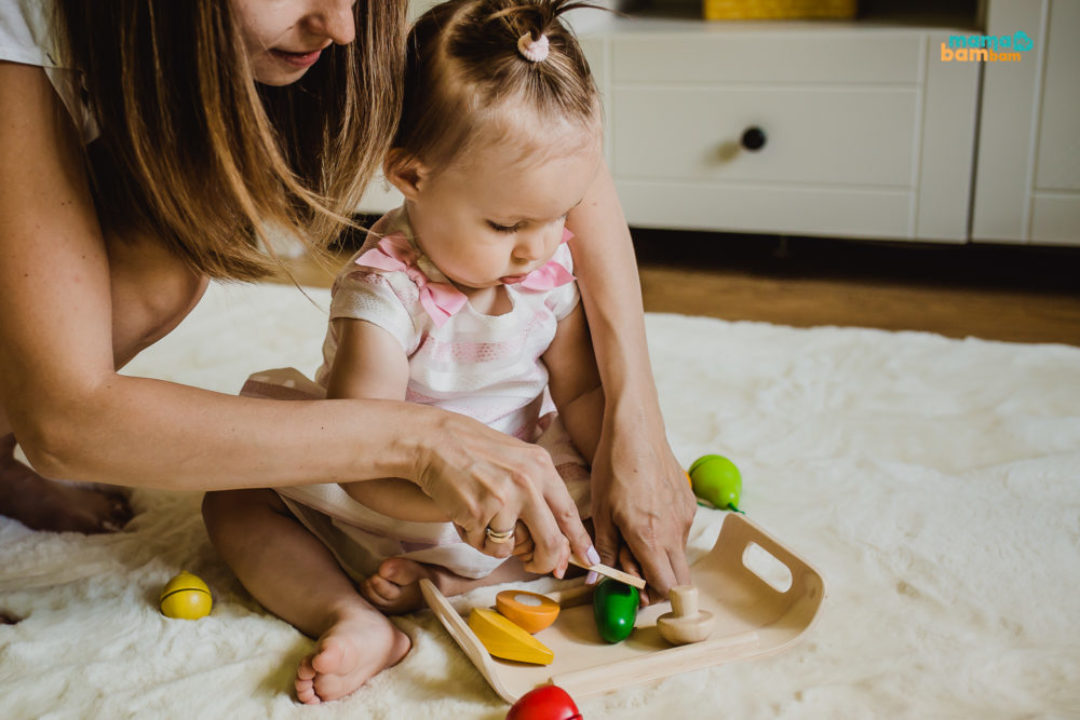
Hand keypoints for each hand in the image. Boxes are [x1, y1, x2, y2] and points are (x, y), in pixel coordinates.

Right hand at [412, 407, 596, 577]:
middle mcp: (528, 483)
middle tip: (535, 564)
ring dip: (499, 545)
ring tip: (484, 519)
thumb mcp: (518, 461)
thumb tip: (557, 539)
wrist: (436, 442)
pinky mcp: (478, 514)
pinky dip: (476, 539)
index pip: (569, 514)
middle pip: (550, 542)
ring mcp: (503, 500)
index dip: (579, 543)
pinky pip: (486, 547)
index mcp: (542, 467)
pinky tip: (468, 517)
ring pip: (514, 549)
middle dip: (546, 562)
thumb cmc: (476, 452)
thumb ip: (540, 494)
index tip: (589, 562)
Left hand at [590, 405, 695, 602]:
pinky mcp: (689, 502)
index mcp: (650, 539)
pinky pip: (680, 531)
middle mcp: (674, 532)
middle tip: (635, 572)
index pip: (665, 588)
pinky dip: (666, 535)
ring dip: (661, 557)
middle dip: (659, 583)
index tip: (635, 591)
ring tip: (634, 536)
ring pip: (679, 554)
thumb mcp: (601, 511)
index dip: (652, 596)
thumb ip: (603, 549)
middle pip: (680, 578)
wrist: (637, 430)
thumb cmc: (614, 469)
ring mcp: (685, 516)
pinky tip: (645, 515)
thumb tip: (596, 582)